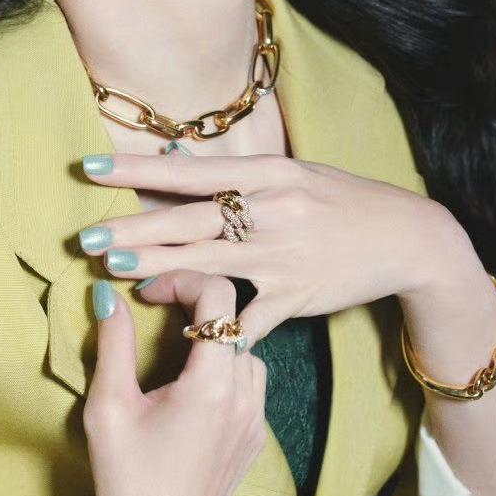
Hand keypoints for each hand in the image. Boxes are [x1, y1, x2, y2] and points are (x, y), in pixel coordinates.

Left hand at [80, 151, 450, 345]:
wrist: (406, 237)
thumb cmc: (341, 199)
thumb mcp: (293, 172)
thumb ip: (238, 176)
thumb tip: (175, 164)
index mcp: (266, 173)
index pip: (188, 170)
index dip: (137, 170)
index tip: (92, 170)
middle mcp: (269, 210)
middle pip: (189, 219)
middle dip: (134, 229)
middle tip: (89, 236)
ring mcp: (281, 256)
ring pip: (207, 263)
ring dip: (158, 269)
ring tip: (117, 269)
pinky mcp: (295, 297)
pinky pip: (245, 315)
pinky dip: (214, 325)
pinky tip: (182, 331)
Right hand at [87, 271, 266, 495]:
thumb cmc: (127, 478)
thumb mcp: (109, 406)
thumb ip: (113, 342)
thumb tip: (108, 294)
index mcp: (211, 383)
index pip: (218, 295)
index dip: (181, 280)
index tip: (147, 295)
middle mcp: (244, 396)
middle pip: (234, 317)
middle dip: (193, 302)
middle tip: (156, 310)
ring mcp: (255, 420)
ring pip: (246, 348)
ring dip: (213, 335)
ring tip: (175, 345)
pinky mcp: (255, 440)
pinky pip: (251, 382)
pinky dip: (226, 366)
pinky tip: (193, 382)